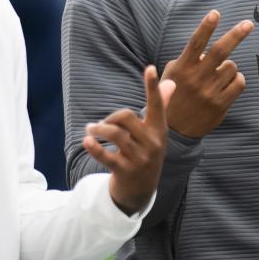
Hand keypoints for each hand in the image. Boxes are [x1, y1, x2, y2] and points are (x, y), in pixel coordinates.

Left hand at [83, 66, 174, 215]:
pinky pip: (106, 156)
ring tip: (90, 131)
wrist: (141, 191)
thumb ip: (161, 107)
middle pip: (126, 117)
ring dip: (98, 130)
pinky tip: (87, 142)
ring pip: (115, 134)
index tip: (150, 68)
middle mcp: (152, 144)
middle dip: (110, 117)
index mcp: (160, 131)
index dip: (153, 87)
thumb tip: (171, 83)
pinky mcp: (125, 171)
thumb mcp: (156, 133)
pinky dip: (94, 148)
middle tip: (99, 125)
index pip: (158, 105)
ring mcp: (140, 159)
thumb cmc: (146, 153)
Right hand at [161, 10, 253, 137]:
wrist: (175, 131)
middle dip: (235, 34)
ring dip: (230, 67)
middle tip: (248, 24)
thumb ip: (186, 60)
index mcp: (182, 68)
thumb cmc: (173, 97)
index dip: (206, 27)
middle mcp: (196, 78)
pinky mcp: (220, 104)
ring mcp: (209, 92)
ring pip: (232, 67)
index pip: (196, 44)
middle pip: (220, 51)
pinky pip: (239, 83)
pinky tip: (229, 84)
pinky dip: (237, 80)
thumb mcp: (171, 76)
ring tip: (220, 75)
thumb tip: (205, 49)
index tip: (215, 13)